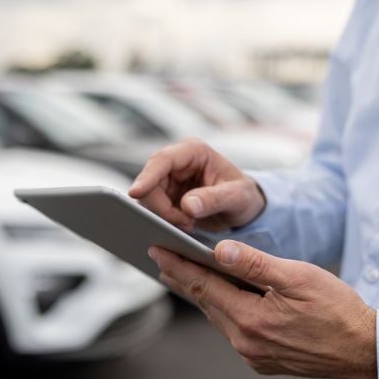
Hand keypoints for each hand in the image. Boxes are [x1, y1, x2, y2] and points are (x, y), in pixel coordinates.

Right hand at [129, 138, 265, 232]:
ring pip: (147, 198)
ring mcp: (167, 179)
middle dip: (161, 207)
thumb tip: (187, 205)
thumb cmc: (243, 197)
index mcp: (194, 152)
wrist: (242, 208)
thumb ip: (214, 199)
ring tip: (189, 225)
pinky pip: (152, 209)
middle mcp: (176, 163)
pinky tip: (182, 226)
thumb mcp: (237, 197)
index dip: (147, 176)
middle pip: (150, 182)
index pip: (162, 160)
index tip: (135, 193)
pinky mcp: (164, 196)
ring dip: (163, 216)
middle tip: (185, 224)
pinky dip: (164, 221)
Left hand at [149, 240, 376, 378]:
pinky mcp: (264, 362)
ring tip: (182, 273)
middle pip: (206, 303)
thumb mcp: (298, 277)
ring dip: (202, 295)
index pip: (203, 286)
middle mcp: (246, 343)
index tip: (155, 249)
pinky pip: (235, 331)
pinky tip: (221, 298)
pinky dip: (224, 310)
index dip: (177, 266)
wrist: (366, 351)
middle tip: (160, 256)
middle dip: (183, 278)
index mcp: (251, 320)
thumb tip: (218, 251)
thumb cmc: (338, 310)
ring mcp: (254, 356)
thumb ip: (255, 264)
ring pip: (219, 317)